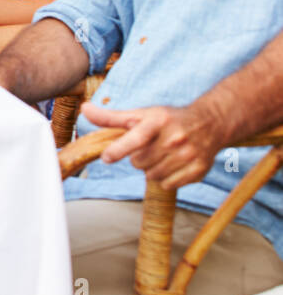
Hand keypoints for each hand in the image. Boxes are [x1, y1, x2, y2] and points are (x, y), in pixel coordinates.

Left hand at [83, 100, 230, 189]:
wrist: (210, 123)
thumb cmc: (168, 119)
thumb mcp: (141, 114)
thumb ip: (111, 117)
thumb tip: (84, 110)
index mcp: (157, 121)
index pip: (135, 138)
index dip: (118, 150)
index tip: (106, 157)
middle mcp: (175, 138)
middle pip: (139, 162)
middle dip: (138, 158)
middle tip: (149, 147)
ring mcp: (188, 155)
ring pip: (152, 175)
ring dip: (151, 169)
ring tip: (161, 155)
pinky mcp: (198, 170)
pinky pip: (168, 184)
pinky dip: (165, 178)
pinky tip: (172, 164)